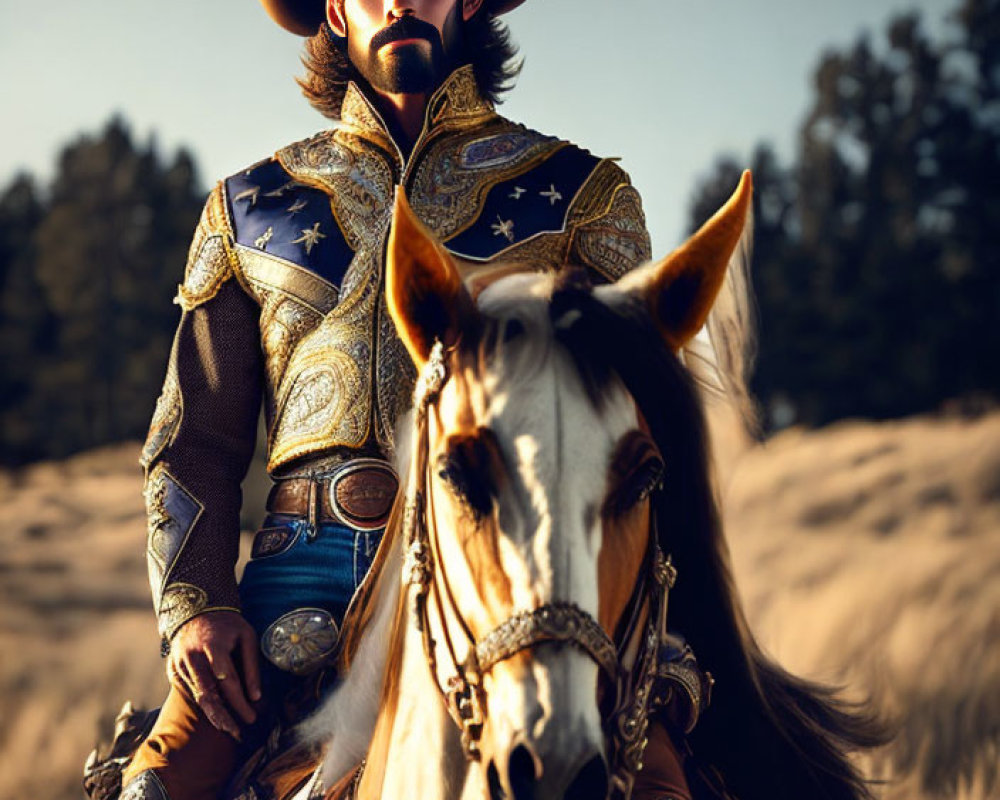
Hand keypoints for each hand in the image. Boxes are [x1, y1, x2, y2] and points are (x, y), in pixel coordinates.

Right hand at [167, 610, 261, 738]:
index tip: (251, 719)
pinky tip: (217, 714)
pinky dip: (204, 704)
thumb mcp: (247, 637)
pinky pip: (191, 692)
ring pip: (197, 697)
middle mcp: (192, 657)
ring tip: (230, 729)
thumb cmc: (228, 626)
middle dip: (222, 718)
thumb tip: (256, 696)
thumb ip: (251, 666)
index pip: (227, 681)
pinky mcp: (173, 670)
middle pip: (207, 695)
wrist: (196, 610)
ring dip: (214, 715)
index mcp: (213, 646)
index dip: (239, 702)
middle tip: (237, 734)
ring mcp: (179, 664)